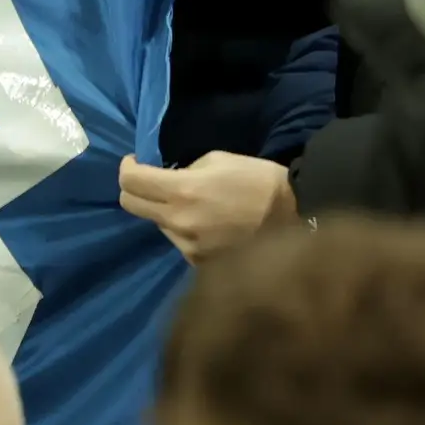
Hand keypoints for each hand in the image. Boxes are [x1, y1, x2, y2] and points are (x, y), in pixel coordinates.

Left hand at [119, 151, 296, 261]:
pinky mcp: (200, 265)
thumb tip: (168, 179)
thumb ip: (185, 170)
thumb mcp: (218, 159)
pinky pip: (180, 242)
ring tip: (194, 205)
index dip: (127, 167)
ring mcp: (188, 248)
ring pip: (157, 225)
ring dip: (165, 212)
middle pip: (130, 206)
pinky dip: (185, 230)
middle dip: (135, 189)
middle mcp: (178, 223)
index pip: (130, 181)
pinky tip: (209, 225)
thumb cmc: (259, 181)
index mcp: (181, 192)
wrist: (297, 217)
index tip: (136, 162)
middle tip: (151, 181)